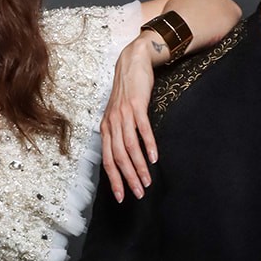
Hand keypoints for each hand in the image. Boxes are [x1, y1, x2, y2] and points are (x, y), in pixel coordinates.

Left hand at [101, 32, 158, 202]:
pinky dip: (148, 145)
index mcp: (106, 129)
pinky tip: (154, 158)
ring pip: (129, 147)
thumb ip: (119, 134)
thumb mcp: (118, 115)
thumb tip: (124, 157)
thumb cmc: (127, 92)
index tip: (122, 197)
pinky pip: (142, 129)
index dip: (114, 180)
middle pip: (118, 158)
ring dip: (138, 166)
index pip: (108, 161)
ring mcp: (123, 114)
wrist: (132, 62)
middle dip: (128, 178)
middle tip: (138, 194)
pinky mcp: (137, 106)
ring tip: (147, 181)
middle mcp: (111, 123)